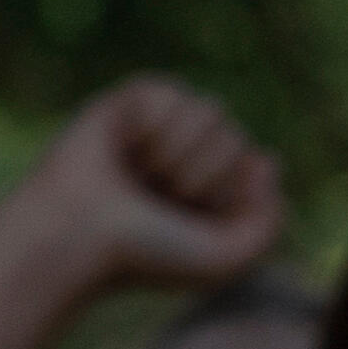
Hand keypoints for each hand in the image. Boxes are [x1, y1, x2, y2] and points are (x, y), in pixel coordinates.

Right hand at [0, 76, 286, 348]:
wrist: (77, 235)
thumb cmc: (147, 254)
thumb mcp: (228, 257)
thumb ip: (270, 222)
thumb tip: (264, 158)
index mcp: (213, 191)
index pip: (258, 165)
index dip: (228, 195)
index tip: (189, 219)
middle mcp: (187, 157)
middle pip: (234, 138)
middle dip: (203, 175)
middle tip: (160, 197)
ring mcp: (159, 129)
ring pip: (210, 111)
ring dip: (179, 152)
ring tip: (142, 172)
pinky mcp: (128, 102)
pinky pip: (170, 91)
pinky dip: (152, 125)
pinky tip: (124, 144)